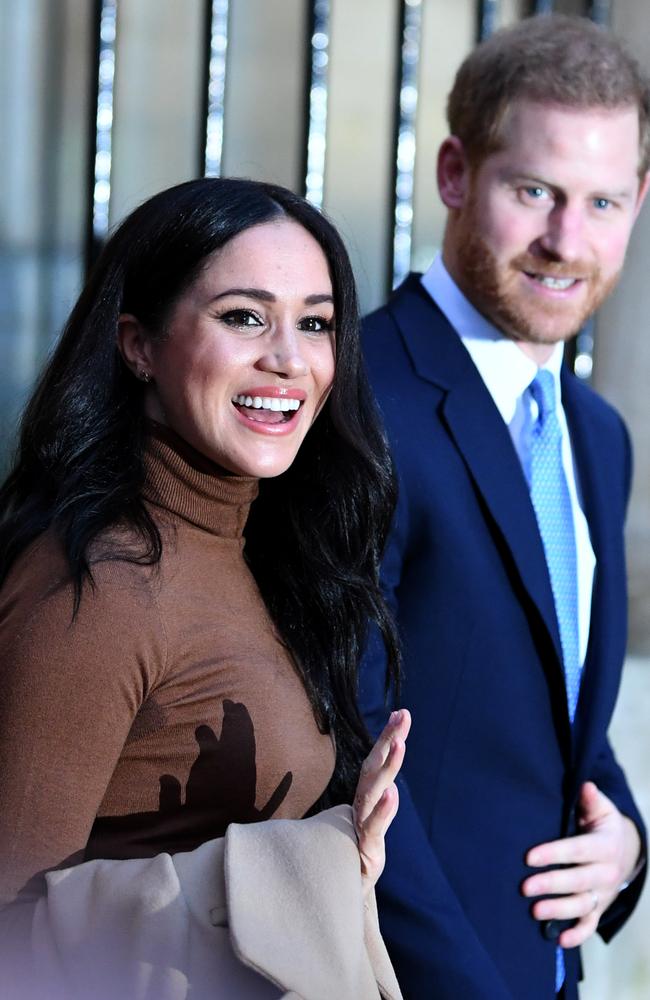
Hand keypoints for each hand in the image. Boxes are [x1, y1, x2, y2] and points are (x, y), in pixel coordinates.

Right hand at [353, 708, 410, 895]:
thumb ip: (383, 809)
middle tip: (402, 715)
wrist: (345, 895)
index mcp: (364, 800)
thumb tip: (392, 789)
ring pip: (373, 790)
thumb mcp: (373, 829)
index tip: (401, 713)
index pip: (376, 763)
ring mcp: (361, 825)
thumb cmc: (357, 859)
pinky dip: (383, 810)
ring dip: (388, 766)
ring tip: (400, 744)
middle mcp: (361, 807)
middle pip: (374, 768)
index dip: (387, 738)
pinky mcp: (364, 848)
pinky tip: (392, 793)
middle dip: (388, 740)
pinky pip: (373, 826)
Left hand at [522, 781, 641, 947]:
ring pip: (582, 905)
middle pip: (578, 881)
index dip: (554, 854)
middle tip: (525, 887)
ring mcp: (603, 893)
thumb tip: (585, 786)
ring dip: (559, 910)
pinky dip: (577, 934)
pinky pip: (590, 925)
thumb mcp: (601, 809)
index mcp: (604, 846)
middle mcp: (606, 872)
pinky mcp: (599, 908)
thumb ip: (591, 800)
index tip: (529, 857)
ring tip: (535, 911)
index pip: (577, 850)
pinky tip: (559, 940)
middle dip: (551, 885)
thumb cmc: (602, 826)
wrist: (625, 851)